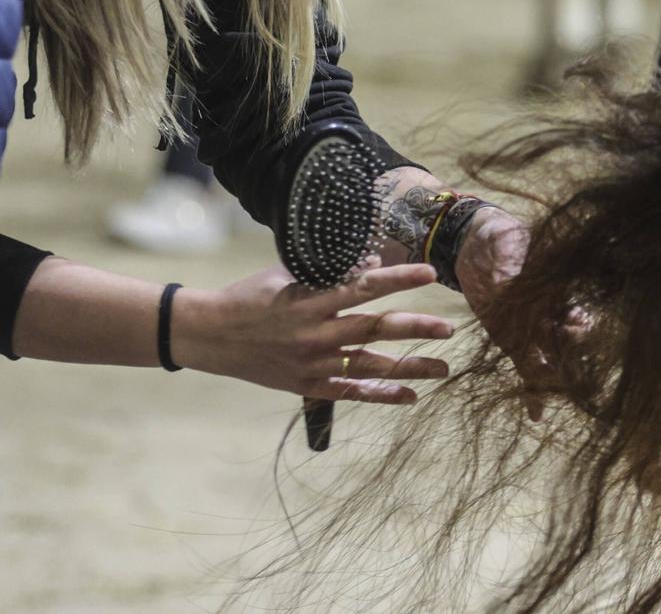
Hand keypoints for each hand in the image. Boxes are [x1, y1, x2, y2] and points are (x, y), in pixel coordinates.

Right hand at [173, 262, 453, 404]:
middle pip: (376, 330)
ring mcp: (312, 364)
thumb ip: (328, 272)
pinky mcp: (307, 385)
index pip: (364, 287)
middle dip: (416, 328)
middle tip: (449, 327)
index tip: (429, 273)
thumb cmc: (249, 297)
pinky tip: (409, 395)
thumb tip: (371, 265)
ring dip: (410, 367)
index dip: (399, 279)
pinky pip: (351, 392)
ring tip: (443, 367)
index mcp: (310, 300)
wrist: (211, 335)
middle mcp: (315, 334)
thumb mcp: (285, 275)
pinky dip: (381, 395)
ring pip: (371, 366)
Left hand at [457, 207, 589, 419]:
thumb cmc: (502, 237)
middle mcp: (552, 314)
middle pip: (567, 344)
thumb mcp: (510, 245)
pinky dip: (531, 388)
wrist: (474, 242)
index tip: (573, 328)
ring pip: (548, 361)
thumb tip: (509, 285)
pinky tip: (536, 412)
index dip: (580, 325)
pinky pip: (524, 366)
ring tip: (551, 398)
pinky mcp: (509, 339)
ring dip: (550, 381)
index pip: (580, 313)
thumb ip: (512, 268)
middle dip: (568, 360)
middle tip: (564, 372)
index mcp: (560, 289)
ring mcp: (532, 330)